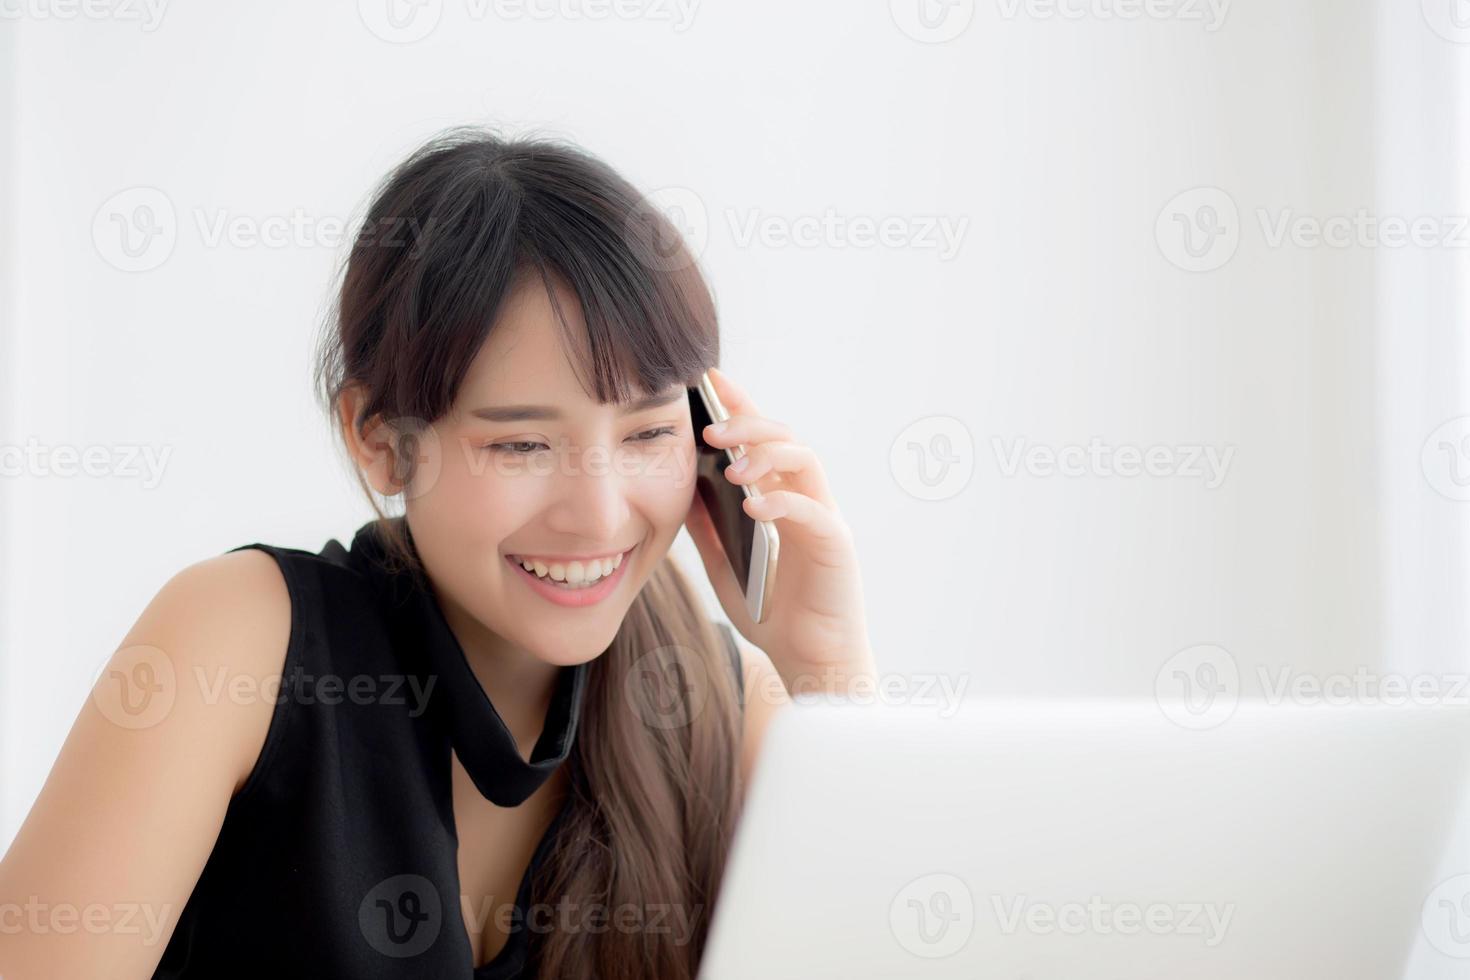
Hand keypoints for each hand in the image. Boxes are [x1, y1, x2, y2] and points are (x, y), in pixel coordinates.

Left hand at [685, 367, 875, 692]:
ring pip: (806, 462)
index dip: (741, 405)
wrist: (810, 663)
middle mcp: (806, 500)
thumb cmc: (773, 613)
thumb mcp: (724, 564)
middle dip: (750, 424)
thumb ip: (707, 526)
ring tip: (732, 467)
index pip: (762, 439)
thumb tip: (677, 486)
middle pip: (787, 438)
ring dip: (767, 455)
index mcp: (780, 498)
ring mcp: (824, 520)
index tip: (710, 378)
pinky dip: (783, 502)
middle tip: (711, 429)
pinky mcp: (837, 546)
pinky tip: (754, 506)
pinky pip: (813, 512)